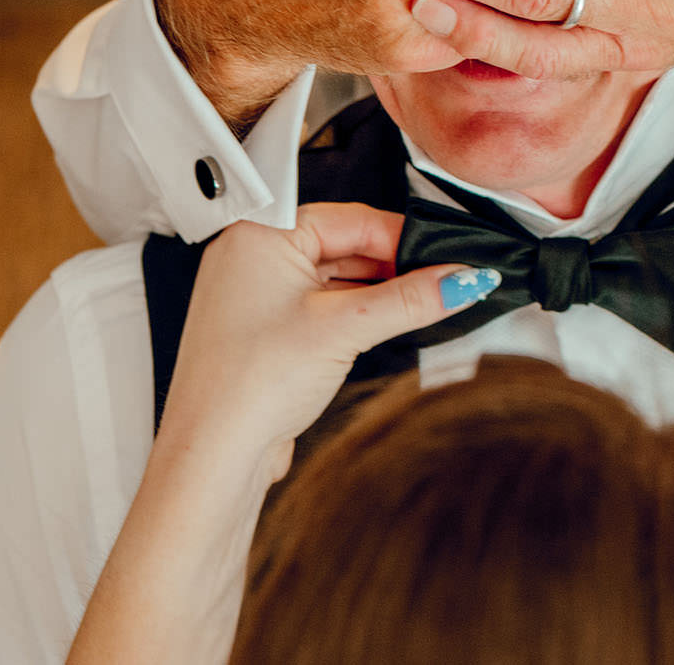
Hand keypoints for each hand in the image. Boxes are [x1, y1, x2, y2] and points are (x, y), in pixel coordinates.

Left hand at [159, 204, 496, 472]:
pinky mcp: (264, 330)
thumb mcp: (346, 329)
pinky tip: (379, 329)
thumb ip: (410, 300)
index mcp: (260, 234)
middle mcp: (251, 257)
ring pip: (333, 278)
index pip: (349, 218)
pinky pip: (319, 307)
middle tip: (439, 284)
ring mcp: (255, 295)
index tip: (444, 258)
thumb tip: (459, 279)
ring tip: (417, 309)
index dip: (401, 238)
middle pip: (342, 245)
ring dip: (375, 294)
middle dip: (392, 267)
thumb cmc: (248, 386)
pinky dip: (352, 315)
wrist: (213, 455)